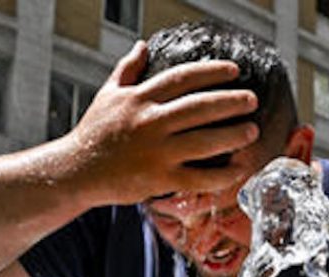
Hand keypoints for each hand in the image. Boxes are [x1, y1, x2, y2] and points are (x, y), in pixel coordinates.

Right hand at [64, 41, 259, 205]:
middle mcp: (150, 122)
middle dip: (231, 101)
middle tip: (252, 100)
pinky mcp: (159, 179)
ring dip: (232, 135)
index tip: (234, 71)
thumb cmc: (94, 132)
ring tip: (253, 131)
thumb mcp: (108, 95)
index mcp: (140, 98)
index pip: (183, 78)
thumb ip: (128, 70)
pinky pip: (198, 177)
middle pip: (199, 107)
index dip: (211, 72)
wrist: (75, 170)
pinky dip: (222, 175)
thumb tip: (143, 46)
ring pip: (204, 141)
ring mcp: (156, 152)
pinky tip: (239, 170)